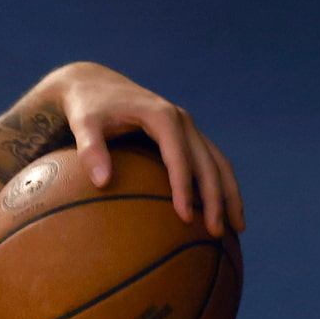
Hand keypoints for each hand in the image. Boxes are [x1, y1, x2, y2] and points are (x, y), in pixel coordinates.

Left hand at [42, 62, 243, 236]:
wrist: (95, 85)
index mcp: (162, 116)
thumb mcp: (83, 124)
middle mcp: (181, 120)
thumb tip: (101, 181)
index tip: (184, 218)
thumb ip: (90, 149)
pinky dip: (220, 187)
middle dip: (215, 198)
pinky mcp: (185, 136)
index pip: (179, 156)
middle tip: (215, 233)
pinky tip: (222, 213)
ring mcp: (187, 128)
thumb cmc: (87, 108)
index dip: (183, 187)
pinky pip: (210, 163)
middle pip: (207, 162)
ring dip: (229, 195)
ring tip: (236, 229)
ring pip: (217, 163)